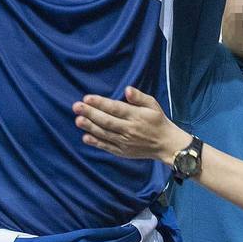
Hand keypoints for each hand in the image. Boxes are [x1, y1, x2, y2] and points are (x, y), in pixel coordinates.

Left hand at [74, 87, 189, 162]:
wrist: (166, 145)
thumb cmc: (158, 121)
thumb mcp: (153, 105)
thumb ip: (139, 97)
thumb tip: (127, 89)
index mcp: (136, 116)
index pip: (115, 108)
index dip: (100, 103)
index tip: (87, 98)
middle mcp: (129, 129)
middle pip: (107, 121)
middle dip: (90, 113)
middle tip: (76, 106)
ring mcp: (125, 142)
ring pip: (105, 134)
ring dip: (90, 127)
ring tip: (78, 120)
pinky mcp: (123, 152)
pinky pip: (107, 146)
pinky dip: (96, 143)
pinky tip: (85, 137)